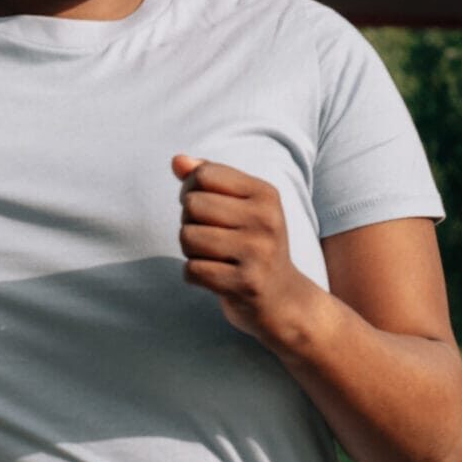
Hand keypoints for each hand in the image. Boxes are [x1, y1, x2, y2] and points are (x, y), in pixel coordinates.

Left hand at [173, 154, 327, 350]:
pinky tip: (215, 278)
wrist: (284, 300)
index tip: (204, 209)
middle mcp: (266, 219)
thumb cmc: (253, 246)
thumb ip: (208, 179)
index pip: (204, 174)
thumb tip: (177, 160)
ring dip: (191, 251)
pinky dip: (194, 275)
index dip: (190, 190)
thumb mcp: (240, 206)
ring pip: (188, 237)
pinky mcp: (246, 284)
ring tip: (214, 258)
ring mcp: (258, 253)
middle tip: (211, 238)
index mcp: (265, 194)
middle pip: (192, 205)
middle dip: (190, 223)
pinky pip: (192, 270)